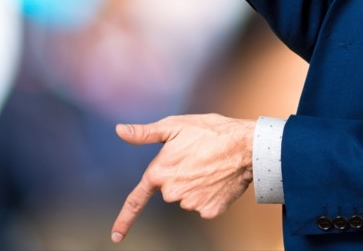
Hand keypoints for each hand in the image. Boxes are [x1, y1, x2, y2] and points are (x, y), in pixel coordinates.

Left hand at [111, 114, 254, 243]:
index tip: (116, 236)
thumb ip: (144, 133)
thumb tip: (119, 131)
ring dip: (195, 184)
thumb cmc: (210, 131)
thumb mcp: (175, 126)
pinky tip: (218, 179)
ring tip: (210, 165)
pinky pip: (204, 205)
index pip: (136, 199)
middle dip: (179, 176)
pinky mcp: (209, 211)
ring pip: (187, 197)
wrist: (246, 146)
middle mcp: (172, 192)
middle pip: (170, 190)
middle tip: (196, 158)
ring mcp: (191, 204)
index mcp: (159, 172)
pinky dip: (210, 194)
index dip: (124, 219)